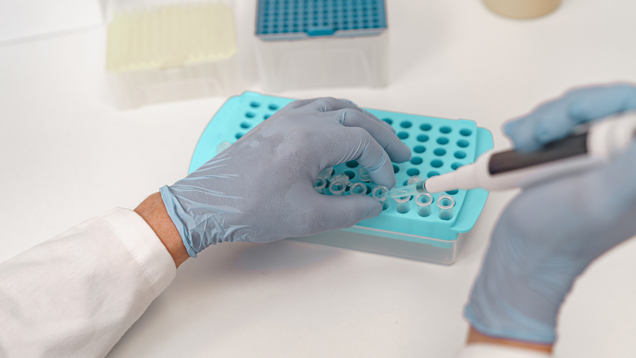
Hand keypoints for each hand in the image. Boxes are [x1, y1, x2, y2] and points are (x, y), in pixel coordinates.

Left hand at [160, 98, 410, 256]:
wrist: (207, 204)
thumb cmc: (251, 210)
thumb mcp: (308, 217)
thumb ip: (349, 210)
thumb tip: (373, 204)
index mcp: (311, 140)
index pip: (362, 144)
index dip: (381, 165)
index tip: (384, 186)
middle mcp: (300, 121)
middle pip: (355, 118)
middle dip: (382, 137)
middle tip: (400, 154)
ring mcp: (284, 119)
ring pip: (333, 106)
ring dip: (359, 120)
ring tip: (375, 137)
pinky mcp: (272, 124)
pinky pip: (311, 107)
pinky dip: (333, 113)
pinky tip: (335, 126)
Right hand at [465, 84, 635, 343]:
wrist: (523, 251)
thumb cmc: (555, 235)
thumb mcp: (597, 198)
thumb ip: (629, 165)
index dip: (604, 106)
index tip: (574, 129)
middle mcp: (631, 163)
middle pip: (610, 104)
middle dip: (566, 112)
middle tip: (541, 136)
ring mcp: (608, 158)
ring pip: (584, 108)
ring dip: (546, 120)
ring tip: (526, 144)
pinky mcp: (583, 155)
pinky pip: (567, 120)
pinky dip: (539, 125)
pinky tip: (524, 142)